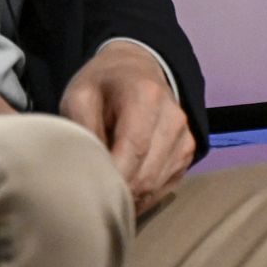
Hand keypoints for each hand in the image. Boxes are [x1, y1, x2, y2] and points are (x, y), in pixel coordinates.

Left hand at [60, 42, 193, 214]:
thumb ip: (82, 132)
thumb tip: (87, 173)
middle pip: (146, 175)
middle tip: (89, 195)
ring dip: (129, 196)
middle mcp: (174, 118)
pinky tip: (124, 185)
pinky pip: (164, 186)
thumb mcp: (79, 98)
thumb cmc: (103, 85)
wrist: (136, 70)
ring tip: (104, 190)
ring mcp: (185, 137)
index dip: (111, 178)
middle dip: (116, 193)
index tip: (86, 191)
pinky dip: (143, 194)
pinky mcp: (188, 152)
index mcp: (146, 98)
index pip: (134, 150)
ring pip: (155, 186)